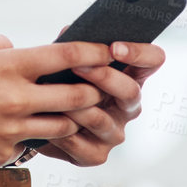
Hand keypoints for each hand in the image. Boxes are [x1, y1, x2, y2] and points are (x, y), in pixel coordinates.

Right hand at [0, 31, 124, 170]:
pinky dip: (37, 138)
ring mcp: (10, 130)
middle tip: (98, 88)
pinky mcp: (2, 155)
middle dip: (94, 91)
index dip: (96, 52)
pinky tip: (31, 131)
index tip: (110, 51)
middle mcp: (15, 98)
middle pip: (79, 95)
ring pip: (64, 126)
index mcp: (7, 66)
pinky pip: (34, 146)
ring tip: (70, 112)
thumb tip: (21, 49)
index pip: (68, 55)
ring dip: (71, 119)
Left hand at [24, 38, 166, 167]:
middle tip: (77, 65)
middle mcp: (128, 106)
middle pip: (131, 91)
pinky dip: (60, 129)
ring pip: (100, 118)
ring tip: (51, 91)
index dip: (140, 53)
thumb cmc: (57, 83)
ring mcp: (114, 132)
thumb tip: (68, 31)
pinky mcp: (95, 155)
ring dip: (75, 103)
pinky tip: (45, 117)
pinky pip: (79, 143)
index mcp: (129, 77)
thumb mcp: (65, 60)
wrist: (33, 121)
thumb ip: (72, 46)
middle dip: (103, 76)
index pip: (153, 60)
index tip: (115, 47)